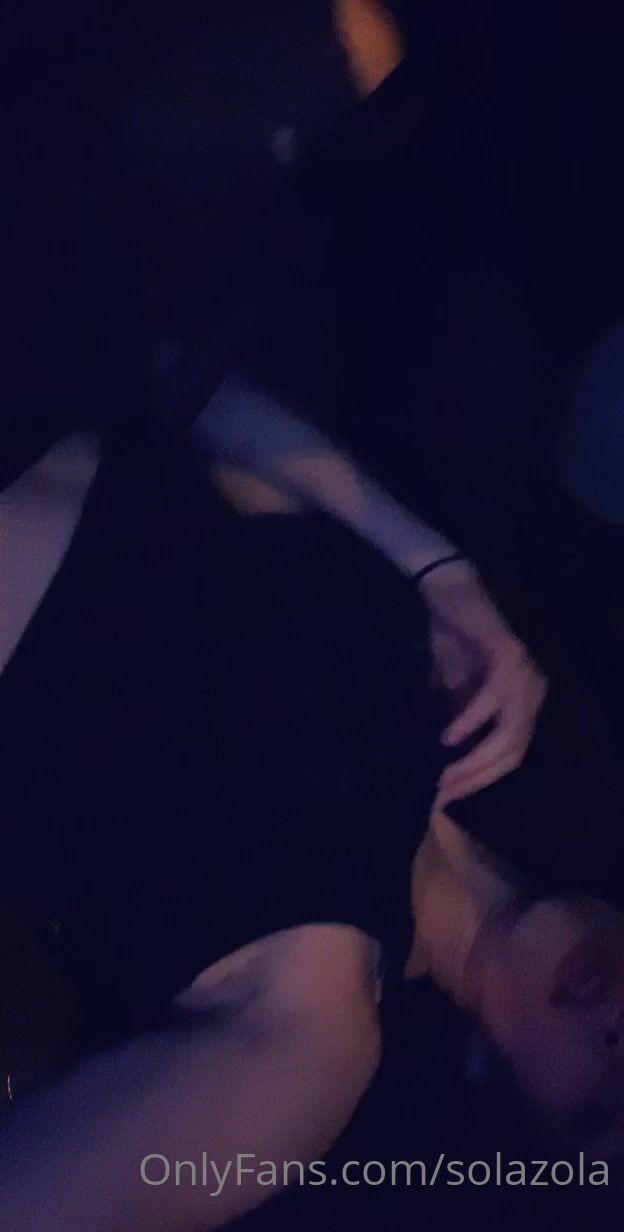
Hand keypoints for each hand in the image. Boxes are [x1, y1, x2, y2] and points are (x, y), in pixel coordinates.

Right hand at [418, 559, 547, 806]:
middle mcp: (530, 693)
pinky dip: (472, 720)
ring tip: (445, 775)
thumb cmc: (451, 642)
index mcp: (521, 704)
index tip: (446, 799)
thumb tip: (441, 768)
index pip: (509, 756)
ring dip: (476, 759)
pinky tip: (449, 736)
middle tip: (443, 794)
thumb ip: (459, 724)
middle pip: (513, 753)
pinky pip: (495, 698)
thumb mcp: (454, 694)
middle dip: (477, 778)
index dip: (480, 780)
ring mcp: (525, 675)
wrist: (447, 593)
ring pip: (510, 734)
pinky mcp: (510, 656)